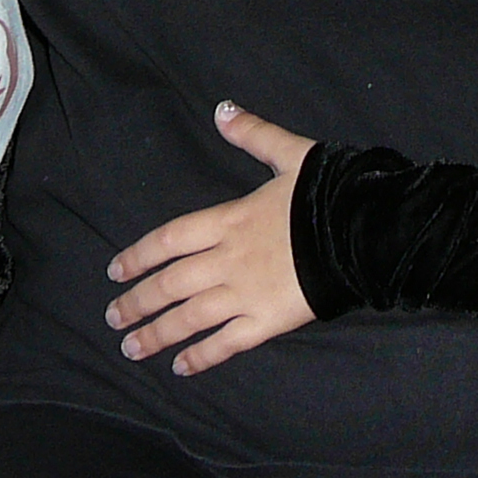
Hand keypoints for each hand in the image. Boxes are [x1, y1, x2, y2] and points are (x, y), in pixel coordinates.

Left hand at [106, 103, 315, 375]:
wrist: (365, 230)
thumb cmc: (329, 192)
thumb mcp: (292, 154)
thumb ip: (254, 134)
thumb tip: (222, 110)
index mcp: (230, 220)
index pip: (170, 239)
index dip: (139, 255)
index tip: (115, 271)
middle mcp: (228, 260)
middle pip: (171, 284)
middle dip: (138, 302)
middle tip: (113, 318)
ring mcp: (246, 294)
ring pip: (190, 318)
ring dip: (157, 334)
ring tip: (132, 349)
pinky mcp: (268, 321)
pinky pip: (227, 343)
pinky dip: (203, 356)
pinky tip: (182, 368)